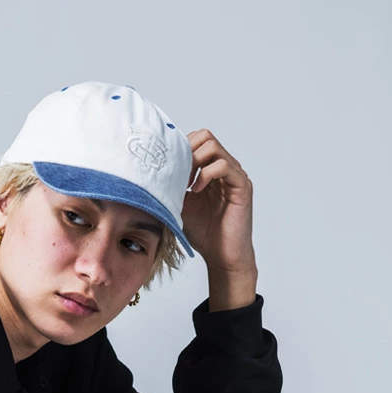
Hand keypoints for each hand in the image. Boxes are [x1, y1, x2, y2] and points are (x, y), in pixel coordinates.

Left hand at [182, 129, 258, 309]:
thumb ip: (170, 185)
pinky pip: (224, 166)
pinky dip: (206, 174)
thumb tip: (148, 172)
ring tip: (186, 184)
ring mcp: (235, 175)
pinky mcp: (242, 186)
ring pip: (213, 146)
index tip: (167, 171)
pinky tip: (196, 190)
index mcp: (210, 169)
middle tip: (177, 175)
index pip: (196, 140)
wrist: (220, 256)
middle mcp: (224, 168)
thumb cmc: (202, 233)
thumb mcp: (177, 204)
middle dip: (186, 152)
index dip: (180, 150)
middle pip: (205, 136)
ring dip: (194, 161)